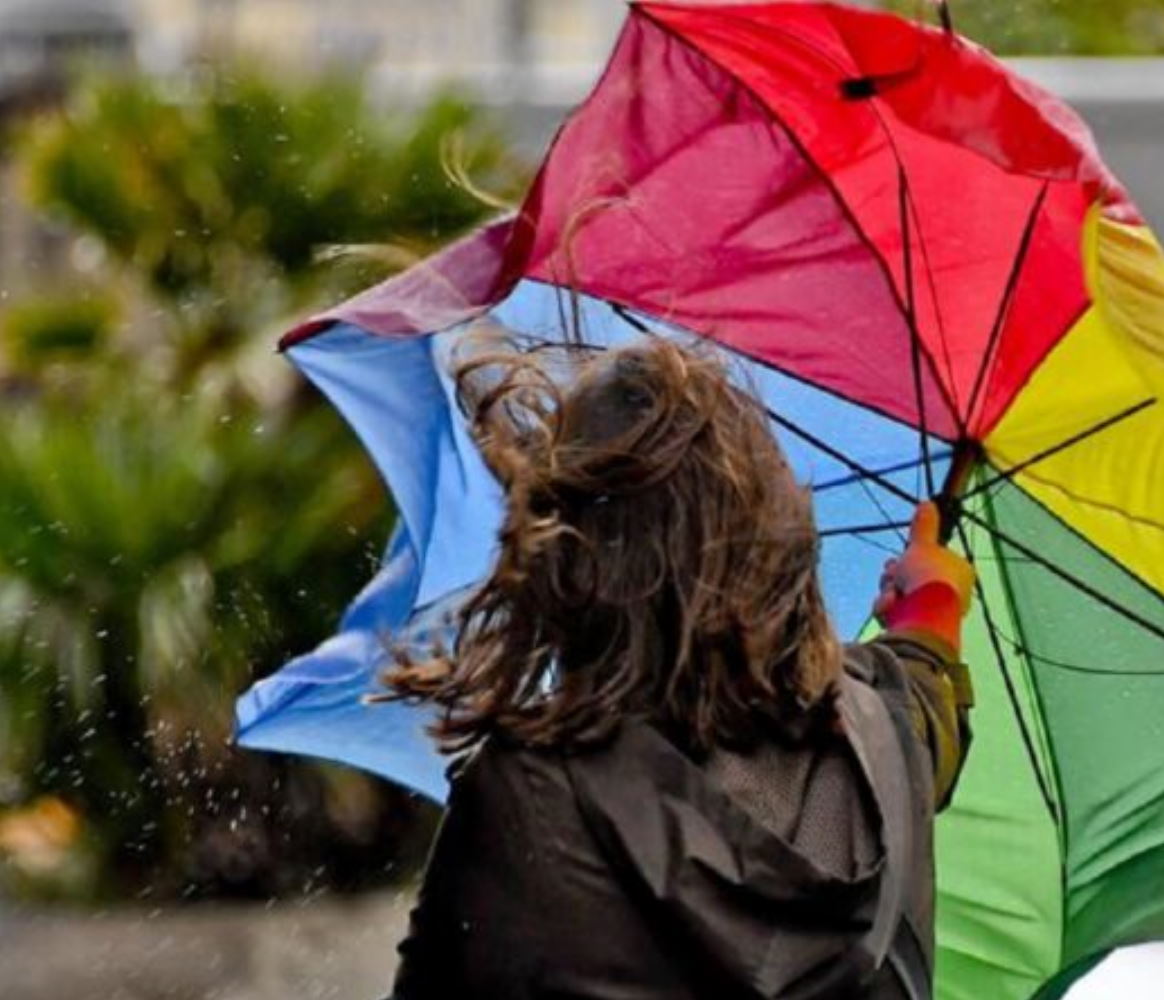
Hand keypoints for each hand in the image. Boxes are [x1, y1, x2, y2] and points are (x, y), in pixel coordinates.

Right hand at [874, 502, 975, 645]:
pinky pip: (897, 615)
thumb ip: (924, 526)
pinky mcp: (920, 630)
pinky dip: (890, 610)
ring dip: (889, 593)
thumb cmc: (928, 577)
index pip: (926, 561)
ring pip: (900, 596)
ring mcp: (936, 614)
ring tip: (894, 596)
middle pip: (910, 579)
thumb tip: (928, 503)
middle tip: (893, 575)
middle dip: (894, 577)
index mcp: (959, 572)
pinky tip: (891, 610)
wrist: (924, 614)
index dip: (907, 559)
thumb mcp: (922, 545)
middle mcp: (950, 594)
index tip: (898, 560)